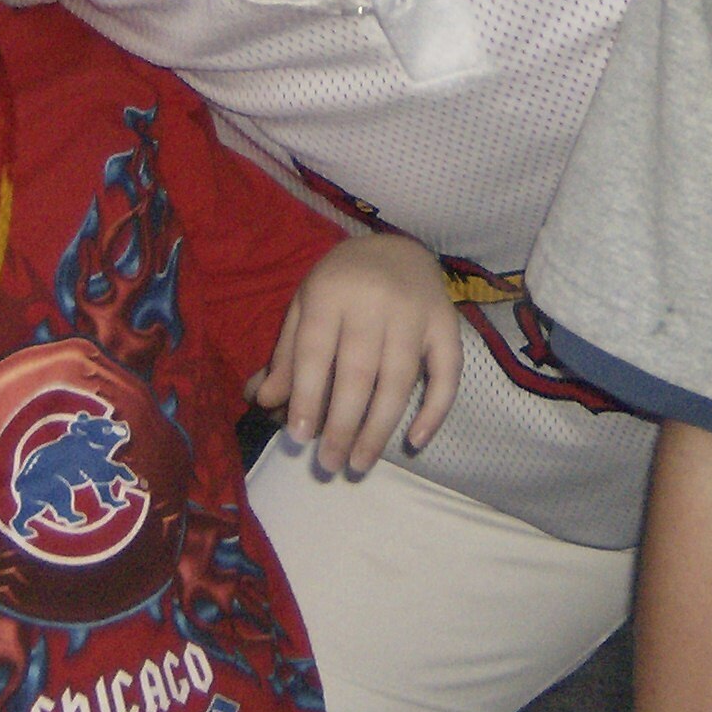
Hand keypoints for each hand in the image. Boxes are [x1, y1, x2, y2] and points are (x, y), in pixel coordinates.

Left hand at [246, 231, 461, 474]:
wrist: (396, 246)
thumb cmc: (341, 283)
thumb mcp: (306, 306)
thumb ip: (288, 353)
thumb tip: (264, 399)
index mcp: (332, 292)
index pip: (316, 351)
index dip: (307, 396)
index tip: (300, 437)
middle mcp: (375, 301)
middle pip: (359, 372)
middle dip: (343, 425)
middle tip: (329, 464)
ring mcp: (415, 313)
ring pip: (399, 379)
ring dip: (379, 428)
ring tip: (360, 463)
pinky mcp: (447, 324)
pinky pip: (447, 371)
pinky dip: (435, 409)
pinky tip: (416, 440)